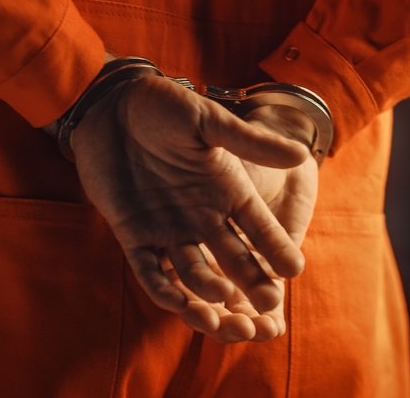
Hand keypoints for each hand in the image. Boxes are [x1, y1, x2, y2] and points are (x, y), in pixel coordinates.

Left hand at [71, 75, 311, 335]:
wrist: (109, 105)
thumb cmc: (163, 105)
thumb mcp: (209, 122)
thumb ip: (251, 142)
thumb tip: (300, 154)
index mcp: (228, 189)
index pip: (259, 226)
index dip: (275, 247)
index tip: (294, 269)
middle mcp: (204, 215)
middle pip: (234, 257)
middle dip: (253, 281)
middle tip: (270, 303)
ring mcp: (169, 228)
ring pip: (195, 271)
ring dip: (209, 288)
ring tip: (224, 298)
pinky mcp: (134, 234)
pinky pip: (150, 271)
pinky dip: (163, 290)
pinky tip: (177, 304)